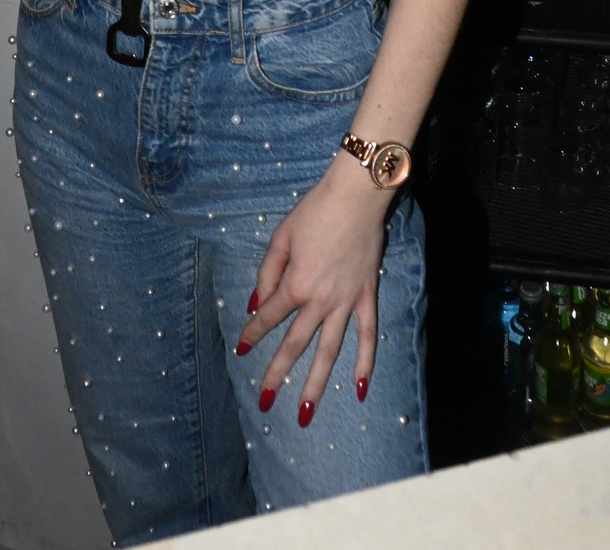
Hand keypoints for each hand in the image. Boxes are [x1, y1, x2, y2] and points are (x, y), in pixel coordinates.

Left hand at [236, 156, 390, 424]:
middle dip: (277, 373)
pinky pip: (367, 335)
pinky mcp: (366, 296)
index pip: (268, 317)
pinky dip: (364, 363)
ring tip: (305, 413)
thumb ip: (267, 271)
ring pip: (328, 351)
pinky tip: (358, 389)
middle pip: (294, 344)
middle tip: (264, 402)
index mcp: (295, 284)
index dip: (252, 333)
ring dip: (316, 383)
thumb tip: (257, 303)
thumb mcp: (281, 235)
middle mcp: (320, 300)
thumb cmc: (315, 210)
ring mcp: (346, 301)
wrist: (356, 195)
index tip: (241, 349)